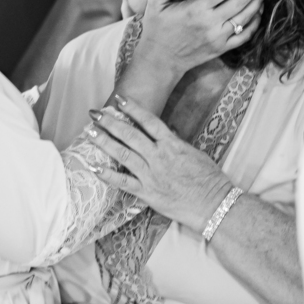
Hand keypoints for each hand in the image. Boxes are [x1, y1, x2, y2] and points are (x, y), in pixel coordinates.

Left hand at [89, 99, 232, 231]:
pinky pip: (123, 183)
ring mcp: (151, 175)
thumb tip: (165, 133)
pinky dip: (108, 175)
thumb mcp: (194, 154)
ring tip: (89, 132)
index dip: (132, 109)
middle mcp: (159, 157)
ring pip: (123, 154)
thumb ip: (176, 143)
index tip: (119, 99)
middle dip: (110, 122)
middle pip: (130, 135)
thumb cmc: (209, 179)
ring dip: (104, 142)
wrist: (213, 203)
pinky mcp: (147, 193)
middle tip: (95, 113)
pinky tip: (94, 167)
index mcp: (172, 145)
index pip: (149, 121)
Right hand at [125, 0, 278, 80]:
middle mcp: (211, 23)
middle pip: (242, 0)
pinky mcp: (223, 48)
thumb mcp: (156, 1)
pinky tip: (259, 10)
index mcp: (197, 9)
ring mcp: (219, 37)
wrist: (160, 61)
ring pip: (247, 16)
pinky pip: (246, 35)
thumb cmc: (156, 29)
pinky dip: (256, 22)